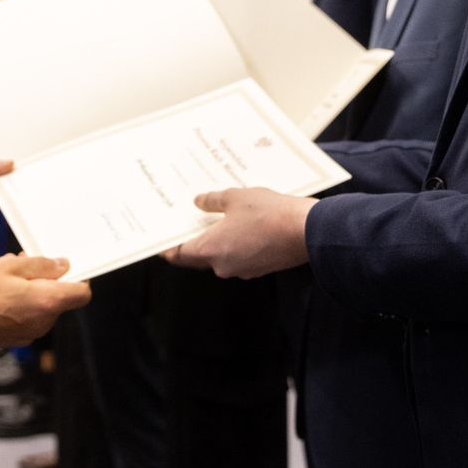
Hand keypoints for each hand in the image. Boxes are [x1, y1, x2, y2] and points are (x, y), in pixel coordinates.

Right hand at [0, 254, 90, 348]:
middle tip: (26, 266)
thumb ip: (42, 265)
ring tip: (8, 280)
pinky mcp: (18, 339)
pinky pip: (30, 318)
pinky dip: (23, 306)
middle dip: (49, 281)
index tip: (67, 268)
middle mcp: (44, 322)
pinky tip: (2, 297)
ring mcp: (31, 334)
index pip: (82, 293)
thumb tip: (62, 266)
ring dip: (34, 293)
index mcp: (47, 302)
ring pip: (44, 308)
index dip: (79, 278)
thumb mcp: (10, 265)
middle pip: (61, 299)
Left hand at [162, 187, 314, 278]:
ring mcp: (243, 270)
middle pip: (199, 256)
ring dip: (218, 240)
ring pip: (221, 256)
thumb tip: (199, 202)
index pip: (180, 254)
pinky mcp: (259, 268)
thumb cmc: (269, 213)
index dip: (168, 248)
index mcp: (211, 250)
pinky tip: (243, 226)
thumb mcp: (236, 197)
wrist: (307, 231)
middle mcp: (223, 265)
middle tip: (191, 221)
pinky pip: (240, 256)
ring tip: (220, 217)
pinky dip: (236, 244)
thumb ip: (212, 201)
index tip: (160, 242)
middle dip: (195, 240)